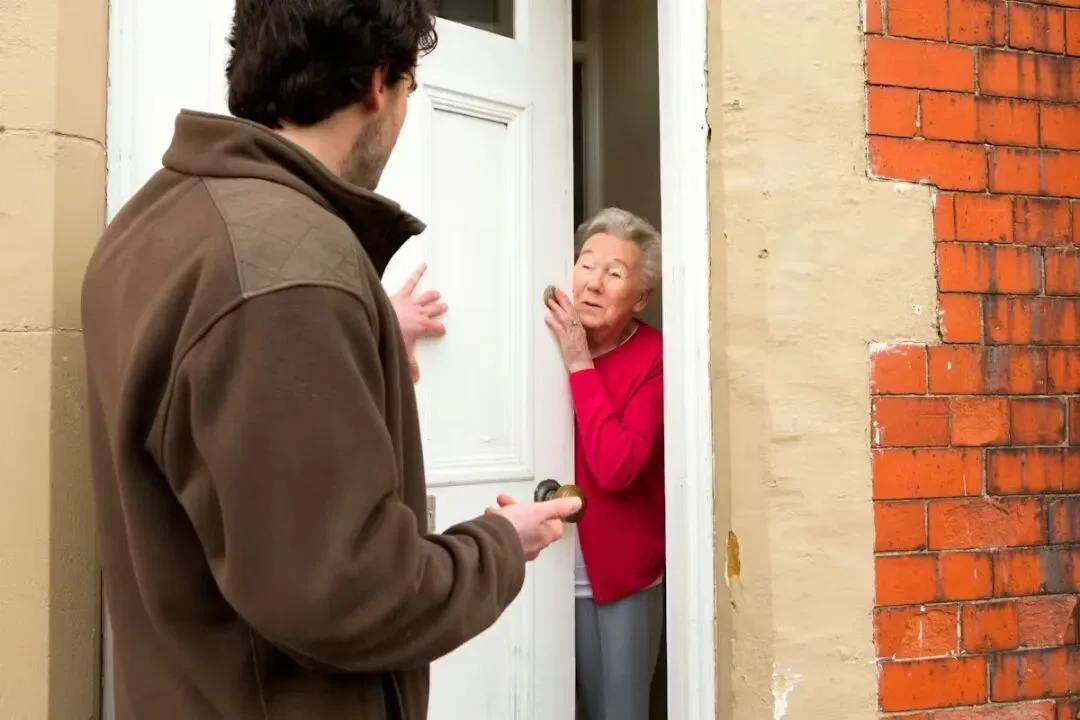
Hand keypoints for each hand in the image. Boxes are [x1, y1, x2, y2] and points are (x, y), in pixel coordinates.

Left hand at [390, 264, 447, 382]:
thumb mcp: (401, 353)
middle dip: (439, 309)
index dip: (440, 330)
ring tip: (437, 294)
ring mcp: (411, 302)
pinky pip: (411, 282)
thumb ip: (409, 367)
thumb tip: (415, 382)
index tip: (441, 331)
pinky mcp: (402, 294)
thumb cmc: (390, 335)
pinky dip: (418, 273)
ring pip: (426, 297)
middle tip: (444, 307)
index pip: (438, 329)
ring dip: (432, 296)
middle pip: (434, 311)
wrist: (378, 318)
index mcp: (423, 327)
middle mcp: (420, 313)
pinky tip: (423, 265)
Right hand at [485, 493, 581, 560]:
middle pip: (532, 525)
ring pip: (516, 531)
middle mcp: (534, 546)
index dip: (546, 512)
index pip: (554, 524)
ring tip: (493, 511)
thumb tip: (577, 504)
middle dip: (519, 510)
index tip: (535, 504)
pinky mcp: (504, 553)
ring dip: (506, 518)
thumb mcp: (538, 510)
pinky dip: (497, 528)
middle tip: (506, 502)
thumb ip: (558, 507)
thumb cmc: (515, 527)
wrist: (489, 545)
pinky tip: (488, 523)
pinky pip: (503, 538)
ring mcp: (518, 551)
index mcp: (545, 536)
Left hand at [544, 288, 592, 372]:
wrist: (583, 366)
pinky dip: (553, 323)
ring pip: (565, 318)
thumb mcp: (578, 340)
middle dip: (562, 300)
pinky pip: (560, 330)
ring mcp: (572, 334)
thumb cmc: (580, 355)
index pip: (574, 311)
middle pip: (570, 311)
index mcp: (580, 328)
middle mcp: (577, 329)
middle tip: (555, 291)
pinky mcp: (567, 341)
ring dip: (557, 308)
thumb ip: (572, 331)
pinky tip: (547, 318)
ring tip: (549, 301)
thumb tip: (566, 325)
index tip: (561, 294)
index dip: (567, 302)